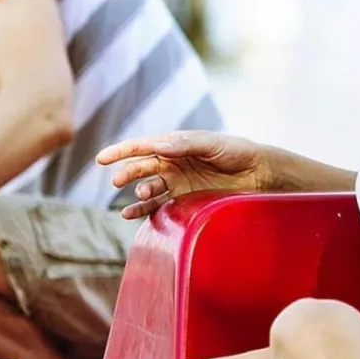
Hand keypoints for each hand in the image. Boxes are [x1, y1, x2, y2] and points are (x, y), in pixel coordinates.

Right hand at [96, 131, 270, 219]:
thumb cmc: (235, 152)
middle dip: (127, 172)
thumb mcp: (211, 144)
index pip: (142, 146)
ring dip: (139, 192)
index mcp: (175, 144)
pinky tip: (130, 214)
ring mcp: (176, 182)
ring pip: (148, 188)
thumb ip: (185, 144)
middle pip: (141, 167)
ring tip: (141, 195)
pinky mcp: (183, 200)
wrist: (257, 174)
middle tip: (118, 180)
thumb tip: (158, 146)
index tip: (102, 158)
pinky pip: (157, 206)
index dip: (121, 152)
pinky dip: (143, 210)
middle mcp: (171, 163)